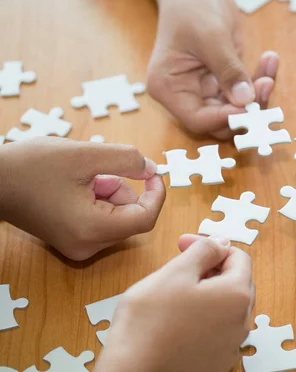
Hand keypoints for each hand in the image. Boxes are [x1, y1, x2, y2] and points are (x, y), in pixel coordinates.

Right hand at [0, 137, 164, 260]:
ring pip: (118, 217)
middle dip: (123, 189)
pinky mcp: (72, 241)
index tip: (153, 172)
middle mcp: (88, 246)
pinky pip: (103, 220)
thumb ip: (126, 160)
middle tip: (98, 171)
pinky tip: (76, 188)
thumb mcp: (85, 154)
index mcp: (93, 229)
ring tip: (82, 178)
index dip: (157, 194)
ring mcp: (79, 247)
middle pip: (131, 217)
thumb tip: (152, 170)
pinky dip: (99, 200)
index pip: (146, 219)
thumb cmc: (31, 166)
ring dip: (110, 192)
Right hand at [95, 235, 253, 371]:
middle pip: (236, 281)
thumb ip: (204, 251)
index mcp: (237, 294)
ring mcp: (231, 344)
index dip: (211, 246)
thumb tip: (221, 243)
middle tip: (180, 265)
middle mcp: (242, 321)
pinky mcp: (217, 361)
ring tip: (177, 292)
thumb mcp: (176, 272)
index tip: (184, 244)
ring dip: (208, 292)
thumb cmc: (149, 322)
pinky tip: (178, 318)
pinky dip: (204, 317)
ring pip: (227, 306)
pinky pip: (218, 330)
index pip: (238, 257)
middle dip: (211, 267)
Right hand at [142, 0, 278, 138]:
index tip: (250, 108)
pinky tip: (270, 59)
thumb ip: (227, 70)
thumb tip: (246, 100)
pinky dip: (260, 78)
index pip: (198, 119)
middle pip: (221, 119)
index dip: (226, 118)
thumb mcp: (210, 36)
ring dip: (259, 93)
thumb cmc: (190, 6)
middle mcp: (186, 94)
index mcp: (169, 88)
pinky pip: (246, 91)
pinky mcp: (224, 81)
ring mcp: (206, 89)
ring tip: (270, 67)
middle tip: (267, 84)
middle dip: (248, 107)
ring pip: (238, 109)